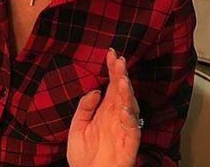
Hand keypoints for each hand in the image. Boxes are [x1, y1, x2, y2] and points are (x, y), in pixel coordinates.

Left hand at [67, 49, 140, 166]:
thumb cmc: (83, 156)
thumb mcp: (77, 126)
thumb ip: (85, 107)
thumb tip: (96, 90)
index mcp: (104, 110)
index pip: (110, 85)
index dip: (111, 69)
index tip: (110, 53)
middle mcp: (115, 116)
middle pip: (121, 91)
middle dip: (121, 75)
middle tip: (119, 60)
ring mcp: (123, 129)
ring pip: (129, 106)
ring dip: (126, 93)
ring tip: (122, 80)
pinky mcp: (128, 144)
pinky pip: (132, 129)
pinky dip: (129, 117)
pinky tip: (124, 107)